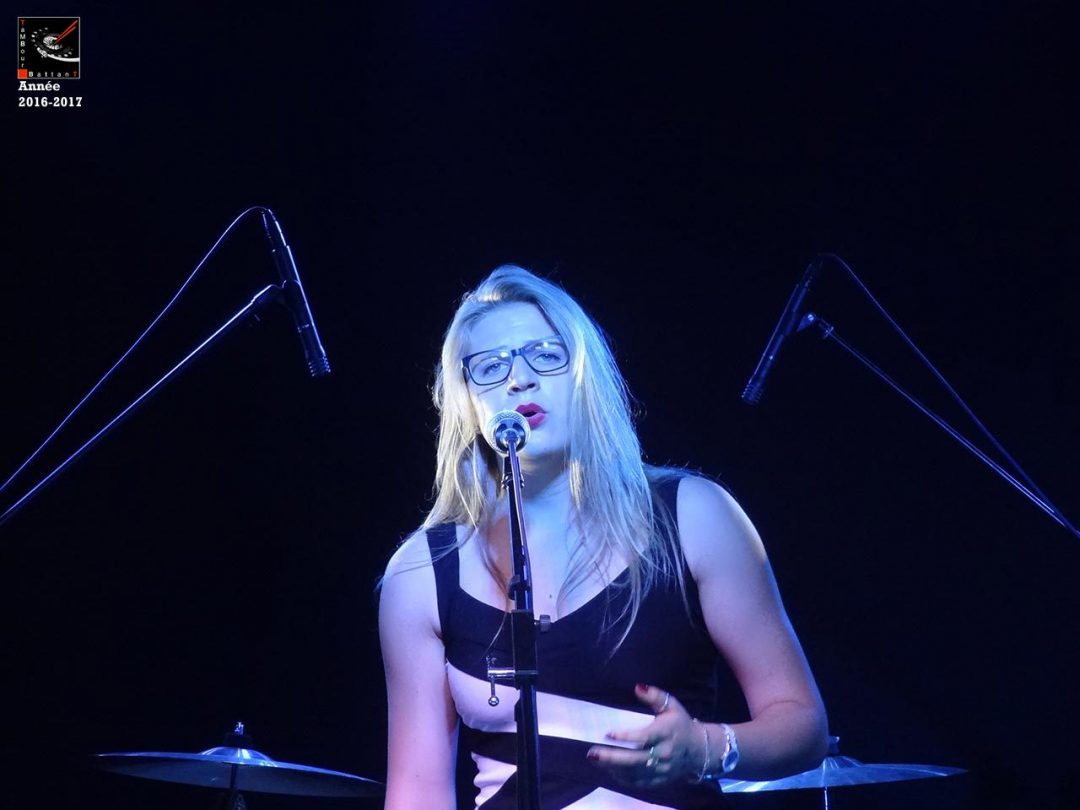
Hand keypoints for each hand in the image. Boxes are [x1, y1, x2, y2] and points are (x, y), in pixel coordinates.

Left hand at [586, 683, 705, 787]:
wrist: (699, 749)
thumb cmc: (680, 724)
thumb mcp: (671, 705)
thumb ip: (655, 695)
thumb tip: (638, 687)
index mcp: (667, 733)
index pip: (645, 737)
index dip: (627, 737)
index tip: (609, 734)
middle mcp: (664, 754)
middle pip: (636, 759)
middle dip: (613, 758)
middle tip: (593, 753)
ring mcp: (662, 770)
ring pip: (635, 774)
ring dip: (613, 769)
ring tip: (596, 760)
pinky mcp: (660, 780)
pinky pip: (639, 783)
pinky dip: (623, 779)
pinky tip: (610, 770)